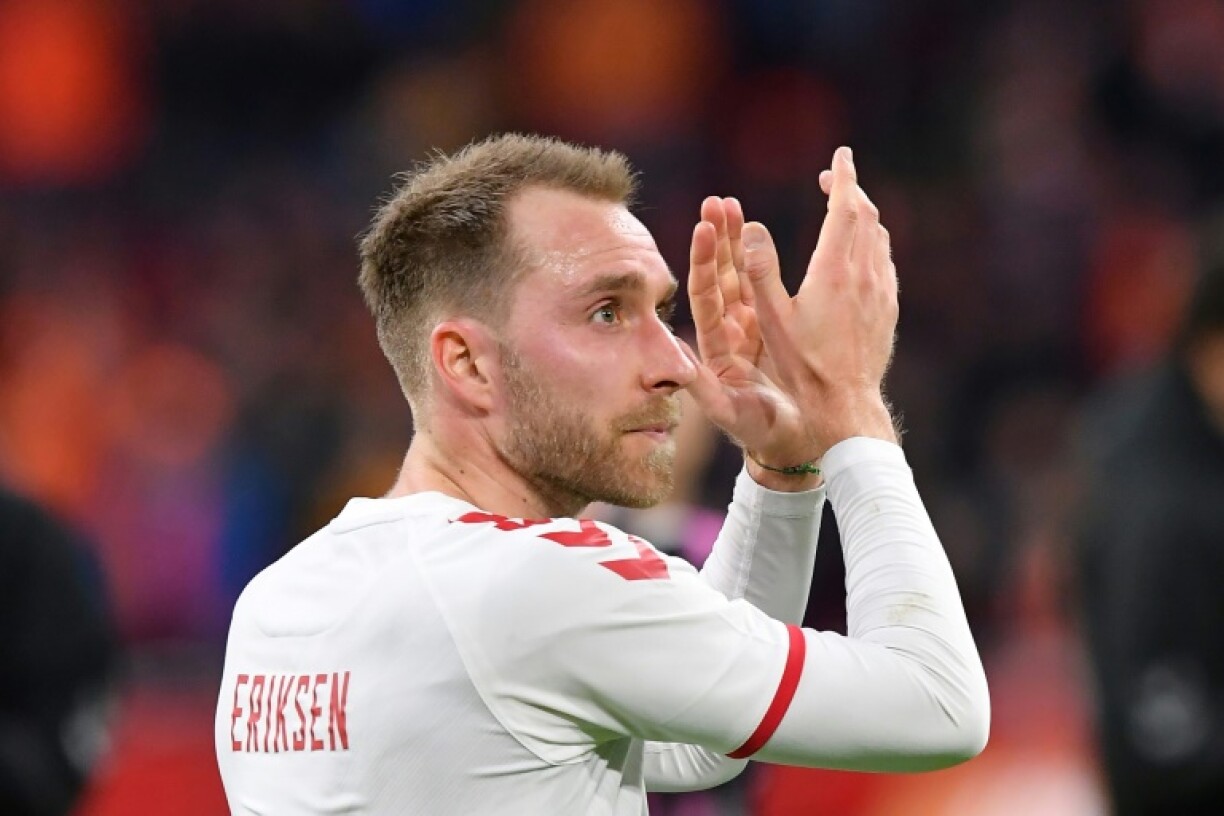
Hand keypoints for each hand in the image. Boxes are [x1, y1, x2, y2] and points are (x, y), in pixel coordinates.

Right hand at [683, 146, 897, 472]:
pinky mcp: (887, 310)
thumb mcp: (771, 321)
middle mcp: (864, 277)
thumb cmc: (801, 370)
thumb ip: (758, 273)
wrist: (845, 409)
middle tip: (832, 178)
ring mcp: (881, 294)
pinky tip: (859, 251)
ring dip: (861, 215)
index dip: (842, 178)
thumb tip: (752, 228)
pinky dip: (870, 242)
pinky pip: (884, 261)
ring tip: (843, 208)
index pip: (845, 209)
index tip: (839, 156)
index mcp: (835, 274)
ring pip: (878, 237)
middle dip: (849, 190)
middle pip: (865, 216)